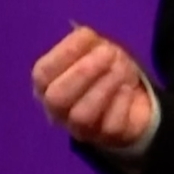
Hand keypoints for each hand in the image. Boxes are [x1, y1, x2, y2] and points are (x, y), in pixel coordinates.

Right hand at [32, 25, 154, 148]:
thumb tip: (83, 36)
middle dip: (84, 72)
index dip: (65, 53)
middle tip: (109, 53)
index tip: (88, 36)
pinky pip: (110, 124)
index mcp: (47, 85)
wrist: (131, 99)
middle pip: (57, 98)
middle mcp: (56, 110)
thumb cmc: (104, 71)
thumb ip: (85, 41)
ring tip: (122, 68)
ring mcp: (79, 128)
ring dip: (105, 86)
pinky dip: (121, 101)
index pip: (42, 74)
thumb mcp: (94, 49)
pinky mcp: (105, 138)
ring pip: (81, 115)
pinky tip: (127, 88)